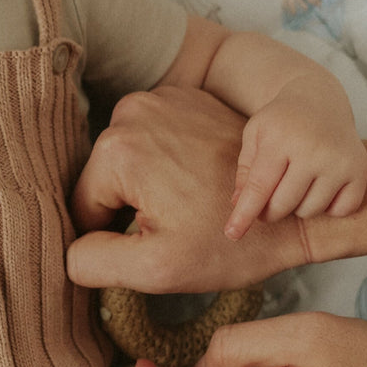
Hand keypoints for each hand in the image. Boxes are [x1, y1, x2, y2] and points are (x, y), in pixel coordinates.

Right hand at [68, 87, 304, 292]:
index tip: (157, 241)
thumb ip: (95, 262)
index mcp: (115, 150)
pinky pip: (153, 138)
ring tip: (191, 201)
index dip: (113, 237)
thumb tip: (66, 251)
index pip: (83, 207)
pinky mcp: (185, 97)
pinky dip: (168, 160)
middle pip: (103, 179)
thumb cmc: (233, 242)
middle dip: (131, 207)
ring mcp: (160, 98)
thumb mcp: (158, 269)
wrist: (300, 208)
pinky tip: (199, 179)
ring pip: (127, 159)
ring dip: (148, 184)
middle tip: (178, 224)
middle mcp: (131, 111)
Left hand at [226, 72, 366, 239]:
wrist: (319, 101)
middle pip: (284, 204)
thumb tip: (238, 205)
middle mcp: (314, 151)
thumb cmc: (280, 122)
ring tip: (294, 183)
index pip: (259, 187)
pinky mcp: (360, 171)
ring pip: (310, 211)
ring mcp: (340, 162)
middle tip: (266, 202)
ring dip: (297, 207)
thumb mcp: (254, 136)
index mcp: (280, 140)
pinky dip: (327, 207)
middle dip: (269, 211)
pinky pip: (340, 211)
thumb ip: (245, 171)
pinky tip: (319, 186)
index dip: (244, 213)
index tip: (232, 234)